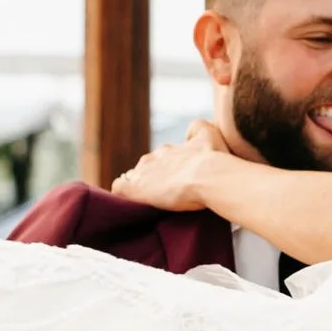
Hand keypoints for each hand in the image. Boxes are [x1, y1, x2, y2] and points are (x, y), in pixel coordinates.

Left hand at [113, 131, 233, 212]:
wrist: (207, 175)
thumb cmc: (212, 159)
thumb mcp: (209, 134)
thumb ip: (199, 128)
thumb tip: (190, 132)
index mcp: (168, 150)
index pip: (161, 158)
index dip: (167, 169)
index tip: (175, 179)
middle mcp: (153, 159)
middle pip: (146, 167)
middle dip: (153, 177)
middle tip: (165, 192)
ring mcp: (142, 174)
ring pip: (132, 177)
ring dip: (138, 186)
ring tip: (147, 199)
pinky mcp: (134, 188)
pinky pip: (119, 188)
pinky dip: (121, 194)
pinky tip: (127, 202)